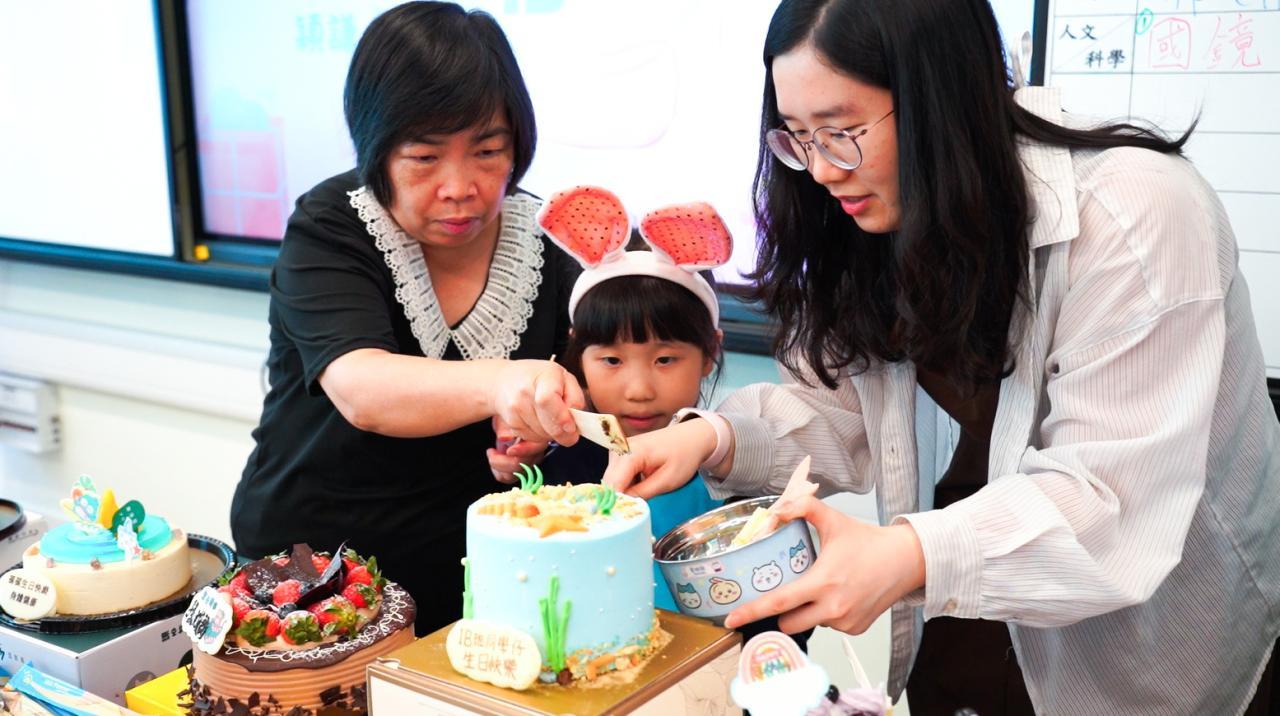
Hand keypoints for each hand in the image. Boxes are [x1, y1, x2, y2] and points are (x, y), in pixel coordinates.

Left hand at [488, 415, 548, 483]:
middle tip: (491, 451)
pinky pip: (508, 478)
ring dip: (499, 467)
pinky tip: (494, 459)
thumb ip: (506, 427)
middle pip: (523, 465)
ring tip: (492, 453)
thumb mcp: (506, 415)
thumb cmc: (508, 412)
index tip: (508, 450)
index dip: (522, 451)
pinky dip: (498, 472)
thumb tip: (504, 438)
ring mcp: (528, 462)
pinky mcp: (519, 469)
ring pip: (515, 475)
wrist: (506, 415)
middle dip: (502, 461)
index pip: (536, 449)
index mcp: (539, 436)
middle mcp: (537, 452)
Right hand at [490, 359, 585, 445]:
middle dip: (563, 434)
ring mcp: (515, 409)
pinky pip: (532, 438)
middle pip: (547, 425)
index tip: (571, 427)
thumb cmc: (539, 378)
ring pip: (541, 436)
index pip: (548, 400)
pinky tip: (540, 421)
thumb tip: (576, 420)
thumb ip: (575, 397)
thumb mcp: (564, 378)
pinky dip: (540, 436)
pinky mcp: (511, 423)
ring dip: (552, 434)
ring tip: (551, 418)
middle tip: (570, 429)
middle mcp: (524, 392)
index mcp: (544, 377)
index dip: (561, 418)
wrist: (505, 379)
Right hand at [601, 419, 716, 498]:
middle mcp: (620, 448)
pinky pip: (617, 474)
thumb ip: (642, 494)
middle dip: (619, 497)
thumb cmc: (684, 456)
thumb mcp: (666, 480)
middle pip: (609, 481)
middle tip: (636, 509)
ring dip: (623, 491)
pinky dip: (626, 483)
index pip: (613, 483)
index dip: (616, 501)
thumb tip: (623, 505)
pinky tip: (641, 485)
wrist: (692, 438)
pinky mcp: (622, 452)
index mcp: (631, 452)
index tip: (624, 516)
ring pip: (612, 479)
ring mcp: (620, 449)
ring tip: (643, 494)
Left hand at [724, 496, 925, 634]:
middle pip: (789, 623)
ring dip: (807, 611)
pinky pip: (829, 626)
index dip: (751, 612)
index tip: (730, 620)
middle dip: (781, 612)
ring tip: (822, 587)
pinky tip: (839, 596)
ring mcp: (845, 622)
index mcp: (823, 582)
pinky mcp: (855, 629)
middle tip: (787, 592)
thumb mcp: (833, 519)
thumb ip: (802, 508)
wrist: (905, 560)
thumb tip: (776, 509)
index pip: (779, 603)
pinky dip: (827, 614)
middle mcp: (833, 608)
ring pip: (810, 624)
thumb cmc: (868, 540)